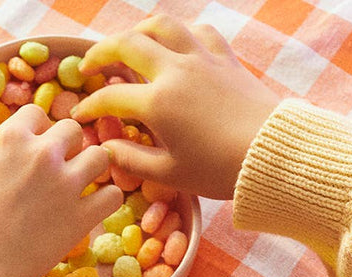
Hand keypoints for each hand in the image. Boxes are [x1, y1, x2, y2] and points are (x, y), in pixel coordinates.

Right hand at [0, 106, 122, 276]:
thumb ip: (5, 159)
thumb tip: (21, 162)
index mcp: (10, 137)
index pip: (38, 115)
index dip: (40, 133)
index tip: (36, 153)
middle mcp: (42, 153)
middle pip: (73, 131)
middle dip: (68, 149)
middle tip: (59, 172)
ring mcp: (66, 184)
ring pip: (100, 156)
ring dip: (93, 170)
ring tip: (80, 188)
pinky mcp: (82, 216)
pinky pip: (113, 195)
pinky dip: (106, 201)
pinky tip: (93, 210)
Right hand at [72, 15, 279, 198]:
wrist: (272, 155)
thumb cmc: (219, 171)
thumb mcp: (171, 175)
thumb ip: (133, 161)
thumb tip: (106, 151)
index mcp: (158, 103)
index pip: (111, 97)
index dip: (90, 106)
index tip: (79, 115)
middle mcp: (176, 71)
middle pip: (127, 44)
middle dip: (101, 52)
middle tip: (89, 65)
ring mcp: (202, 59)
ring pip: (163, 25)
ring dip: (138, 29)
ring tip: (129, 43)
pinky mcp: (226, 59)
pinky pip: (200, 33)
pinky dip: (183, 34)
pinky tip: (179, 46)